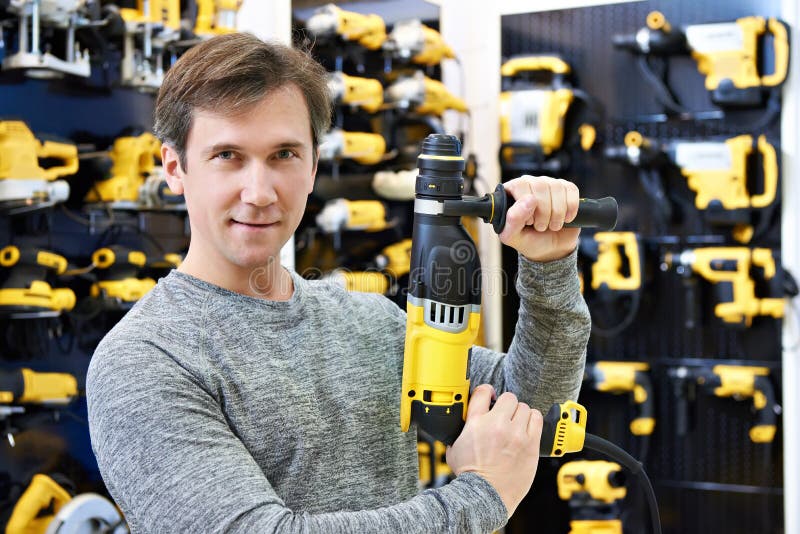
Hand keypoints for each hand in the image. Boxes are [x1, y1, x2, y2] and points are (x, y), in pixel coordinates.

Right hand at [446, 384, 542, 517]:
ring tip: (516, 425)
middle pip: (508, 397)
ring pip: (524, 407)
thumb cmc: (470, 476)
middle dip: (506, 405)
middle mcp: (497, 425)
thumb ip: (460, 431)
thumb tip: (461, 422)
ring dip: (520, 414)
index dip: (488, 392)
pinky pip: (537, 418)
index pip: (483, 391)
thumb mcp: (455, 448)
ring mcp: (515, 434)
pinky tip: (527, 428)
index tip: (490, 397)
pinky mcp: (530, 444)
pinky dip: (532, 420)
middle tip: (505, 416)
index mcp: (476, 423)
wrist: (486, 496)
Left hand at [498, 176, 580, 261]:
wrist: (551, 248)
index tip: (529, 222)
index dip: (526, 206)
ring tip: (552, 225)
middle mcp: (530, 183)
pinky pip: (571, 190)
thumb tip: (530, 199)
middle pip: (540, 185)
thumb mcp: (513, 236)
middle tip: (541, 227)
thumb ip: (513, 220)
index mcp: (512, 191)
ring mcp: (549, 184)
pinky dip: (571, 208)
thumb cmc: (529, 240)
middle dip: (544, 211)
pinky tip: (566, 219)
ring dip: (557, 212)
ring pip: (557, 187)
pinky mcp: (566, 189)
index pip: (520, 185)